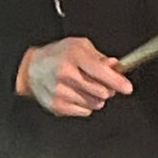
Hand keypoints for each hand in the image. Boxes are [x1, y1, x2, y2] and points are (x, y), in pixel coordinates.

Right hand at [16, 38, 133, 116]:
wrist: (31, 69)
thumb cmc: (57, 55)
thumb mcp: (80, 46)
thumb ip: (100, 57)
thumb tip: (115, 66)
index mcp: (74, 56)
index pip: (101, 71)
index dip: (117, 81)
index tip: (127, 87)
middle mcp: (66, 74)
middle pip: (101, 91)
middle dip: (107, 89)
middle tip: (101, 83)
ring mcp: (60, 91)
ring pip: (95, 103)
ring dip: (96, 97)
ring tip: (85, 87)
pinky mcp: (57, 106)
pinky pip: (84, 111)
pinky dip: (85, 105)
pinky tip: (76, 94)